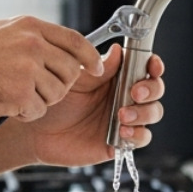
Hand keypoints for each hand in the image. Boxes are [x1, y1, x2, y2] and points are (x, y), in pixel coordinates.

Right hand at [0, 16, 104, 121]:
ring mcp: (27, 68)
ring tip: (13, 95)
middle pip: (70, 72)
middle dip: (59, 85)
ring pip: (57, 94)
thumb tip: (59, 45)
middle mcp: (33, 43)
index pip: (76, 41)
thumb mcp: (2, 32)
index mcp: (30, 27)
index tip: (96, 69)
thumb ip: (32, 37)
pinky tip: (6, 104)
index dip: (89, 58)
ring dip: (40, 101)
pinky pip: (38, 110)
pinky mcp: (20, 92)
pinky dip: (25, 113)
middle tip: (35, 89)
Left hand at [27, 45, 165, 167]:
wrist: (37, 128)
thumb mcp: (75, 78)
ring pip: (153, 113)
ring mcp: (125, 119)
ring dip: (144, 112)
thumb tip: (118, 51)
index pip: (145, 67)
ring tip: (122, 114)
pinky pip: (141, 138)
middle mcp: (124, 96)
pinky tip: (122, 130)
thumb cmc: (55, 99)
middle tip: (135, 92)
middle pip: (155, 90)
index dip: (153, 65)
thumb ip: (98, 67)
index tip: (152, 65)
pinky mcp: (120, 140)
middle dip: (152, 89)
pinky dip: (138, 134)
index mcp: (117, 76)